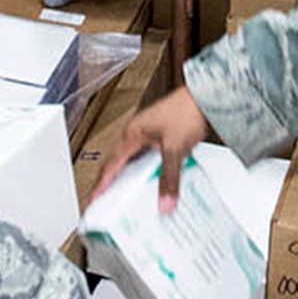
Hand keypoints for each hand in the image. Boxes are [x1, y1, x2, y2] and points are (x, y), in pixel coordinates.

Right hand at [90, 86, 213, 213]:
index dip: (102, 184)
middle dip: (113, 182)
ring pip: (134, 159)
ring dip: (131, 176)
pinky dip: (146, 170)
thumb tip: (164, 202)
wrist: (203, 96)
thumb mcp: (174, 150)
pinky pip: (147, 156)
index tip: (94, 199)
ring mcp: (148, 132)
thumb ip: (169, 179)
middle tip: (109, 200)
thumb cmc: (186, 111)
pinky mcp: (160, 133)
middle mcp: (136, 132)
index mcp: (132, 135)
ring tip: (130, 194)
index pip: (111, 165)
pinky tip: (153, 178)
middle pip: (119, 163)